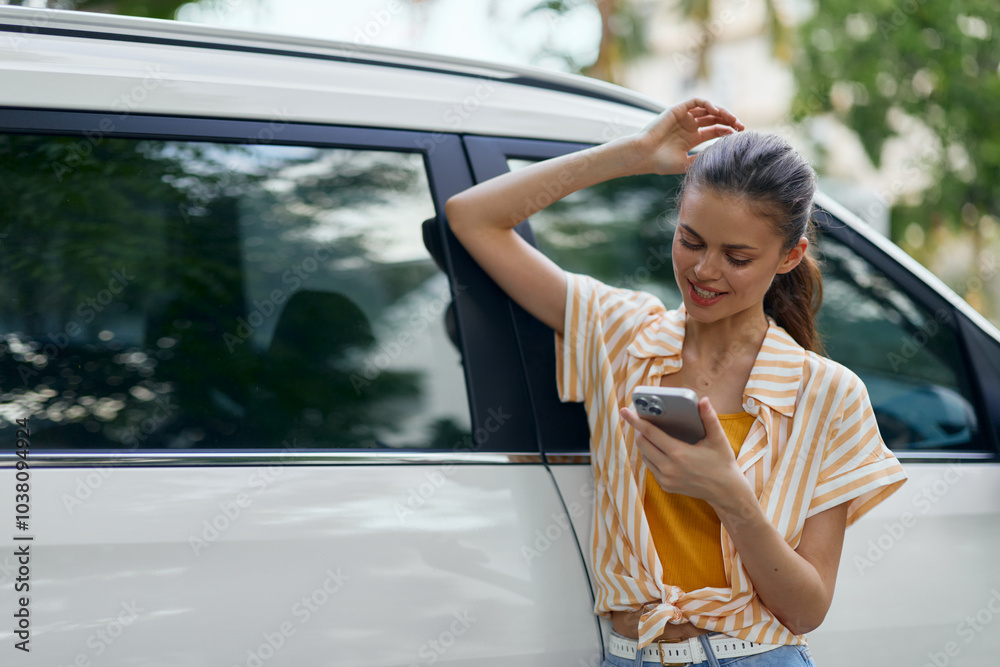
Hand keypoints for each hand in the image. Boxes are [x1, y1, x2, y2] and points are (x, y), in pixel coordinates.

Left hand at [620, 396, 744, 505]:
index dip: (636, 420)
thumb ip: (709, 418)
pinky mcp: (666, 486)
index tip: (625, 411)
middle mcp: (669, 468)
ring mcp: (666, 479)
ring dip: (645, 444)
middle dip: (639, 430)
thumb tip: (703, 400)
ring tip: (649, 433)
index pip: (650, 433)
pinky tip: (658, 449)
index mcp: (679, 454)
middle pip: (643, 444)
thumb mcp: (718, 439)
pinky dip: (651, 456)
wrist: (726, 491)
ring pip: (645, 456)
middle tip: (641, 420)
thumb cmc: (722, 462)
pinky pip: (651, 467)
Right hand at [627, 98, 743, 175]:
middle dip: (729, 121)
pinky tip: (716, 111)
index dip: (728, 131)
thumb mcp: (686, 163)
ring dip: (722, 111)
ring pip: (708, 109)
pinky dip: (708, 103)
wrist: (644, 155)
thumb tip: (721, 154)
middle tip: (741, 127)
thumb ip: (702, 158)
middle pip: (714, 118)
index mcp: (691, 139)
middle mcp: (689, 126)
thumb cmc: (661, 163)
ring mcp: (684, 117)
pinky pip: (696, 101)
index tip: (739, 136)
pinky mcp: (677, 110)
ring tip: (732, 119)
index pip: (715, 130)